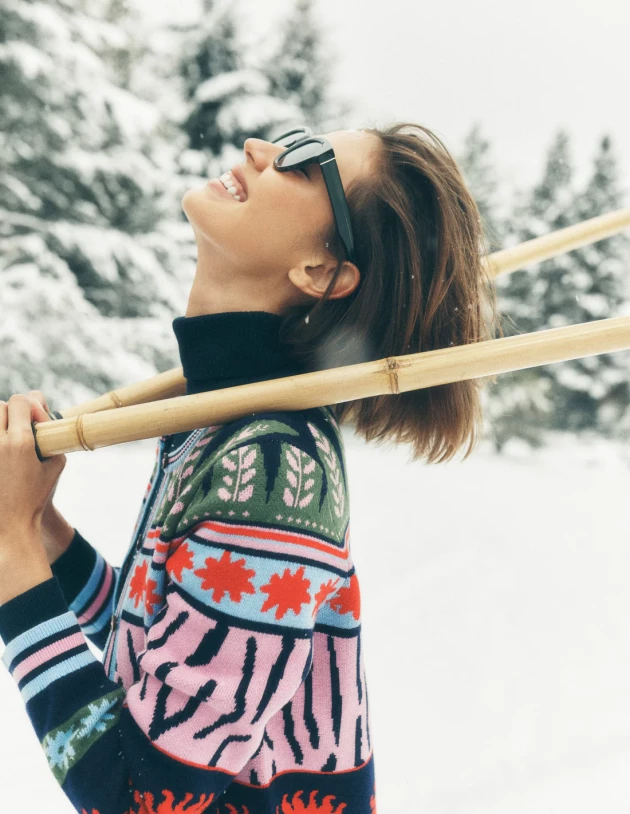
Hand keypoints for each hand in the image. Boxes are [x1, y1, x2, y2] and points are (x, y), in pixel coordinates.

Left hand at [0, 393, 66, 541]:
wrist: (8, 527)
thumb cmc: (35, 497)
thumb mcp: (55, 466)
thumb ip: (54, 437)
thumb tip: (45, 417)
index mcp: (20, 442)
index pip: (20, 401)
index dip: (31, 406)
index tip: (37, 423)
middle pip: (0, 406)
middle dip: (12, 413)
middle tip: (20, 429)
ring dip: (0, 424)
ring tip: (8, 440)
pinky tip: (2, 453)